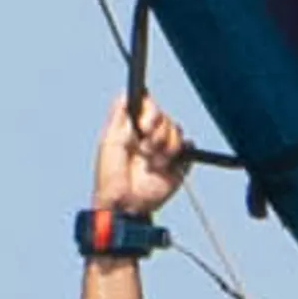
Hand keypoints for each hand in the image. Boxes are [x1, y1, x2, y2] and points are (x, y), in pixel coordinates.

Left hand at [93, 96, 192, 218]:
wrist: (124, 205)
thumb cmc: (110, 177)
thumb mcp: (108, 141)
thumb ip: (118, 116)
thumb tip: (124, 93)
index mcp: (135, 128)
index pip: (150, 107)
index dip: (150, 112)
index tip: (143, 125)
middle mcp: (151, 136)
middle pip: (166, 118)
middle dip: (155, 134)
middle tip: (143, 150)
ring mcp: (165, 150)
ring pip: (178, 132)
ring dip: (163, 148)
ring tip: (150, 163)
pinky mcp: (179, 164)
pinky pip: (189, 148)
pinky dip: (178, 156)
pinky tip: (162, 168)